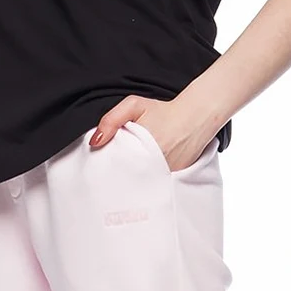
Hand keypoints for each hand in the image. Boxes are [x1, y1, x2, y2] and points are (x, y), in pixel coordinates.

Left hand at [88, 94, 218, 171]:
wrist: (196, 118)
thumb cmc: (164, 111)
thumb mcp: (133, 105)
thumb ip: (111, 120)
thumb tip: (94, 142)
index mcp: (141, 147)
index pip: (117, 166)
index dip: (108, 169)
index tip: (102, 170)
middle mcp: (155, 163)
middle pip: (127, 178)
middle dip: (119, 177)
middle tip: (111, 177)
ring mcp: (165, 173)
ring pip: (142, 183)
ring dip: (134, 181)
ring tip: (128, 176)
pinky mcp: (174, 179)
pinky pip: (156, 185)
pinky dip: (149, 182)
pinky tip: (145, 176)